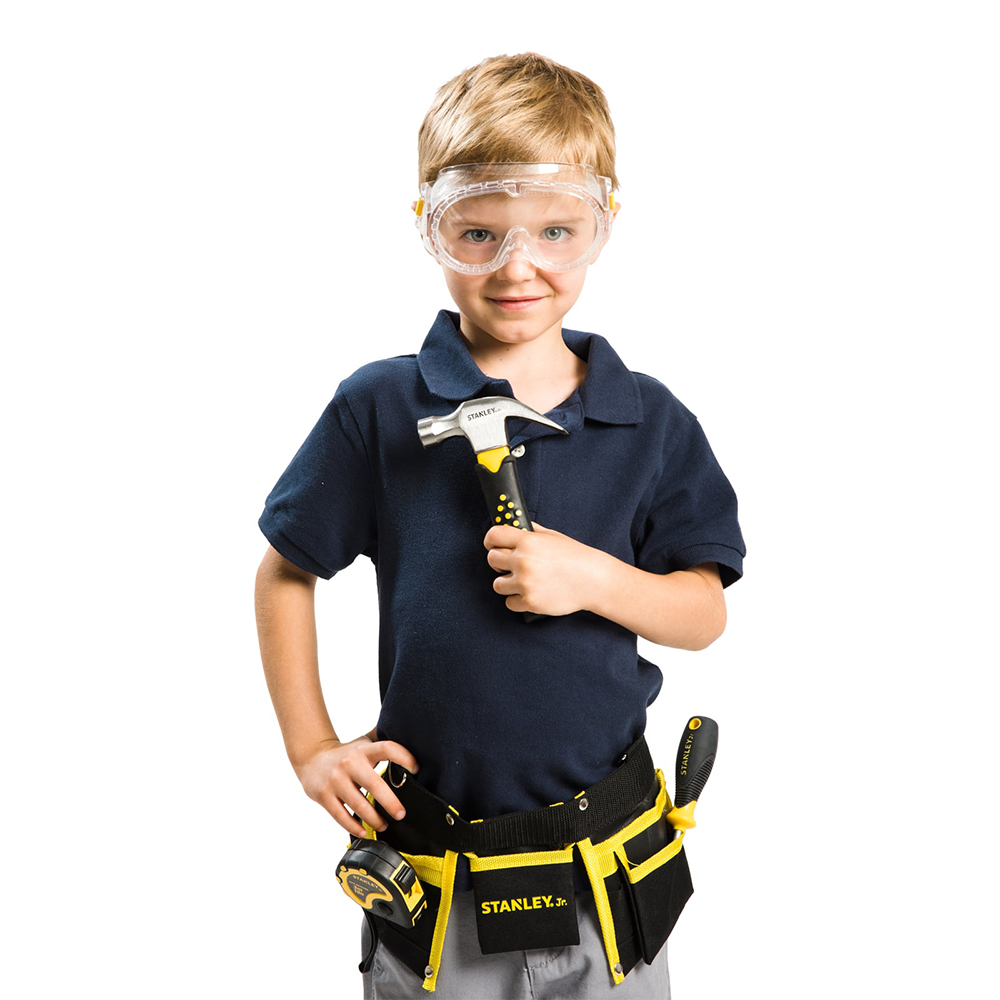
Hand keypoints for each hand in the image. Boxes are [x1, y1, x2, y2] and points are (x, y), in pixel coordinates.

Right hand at [293, 734, 418, 837]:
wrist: (311, 757)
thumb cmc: (346, 753)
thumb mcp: (364, 743)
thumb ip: (382, 743)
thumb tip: (410, 738)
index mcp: (363, 750)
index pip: (387, 748)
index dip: (404, 757)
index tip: (415, 769)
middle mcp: (349, 763)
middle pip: (374, 784)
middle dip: (390, 802)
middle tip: (401, 814)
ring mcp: (335, 780)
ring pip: (358, 805)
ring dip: (374, 819)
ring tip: (384, 825)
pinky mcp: (324, 795)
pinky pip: (341, 816)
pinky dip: (353, 826)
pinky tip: (363, 831)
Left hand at [484, 520, 608, 616]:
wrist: (594, 580)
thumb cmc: (575, 557)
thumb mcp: (553, 536)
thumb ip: (531, 532)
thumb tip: (514, 526)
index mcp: (528, 541)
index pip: (493, 536)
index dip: (491, 540)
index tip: (492, 544)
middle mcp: (523, 561)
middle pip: (491, 559)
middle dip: (500, 562)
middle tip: (512, 565)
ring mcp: (525, 583)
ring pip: (497, 584)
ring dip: (508, 583)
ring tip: (524, 581)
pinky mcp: (530, 601)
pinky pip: (509, 602)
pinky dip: (518, 600)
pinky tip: (531, 593)